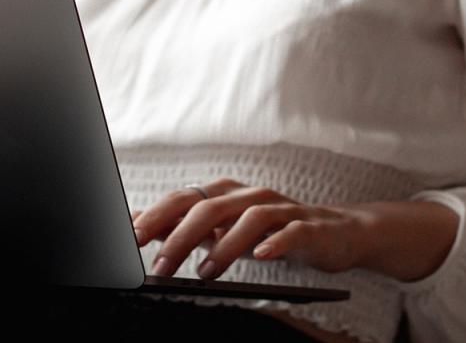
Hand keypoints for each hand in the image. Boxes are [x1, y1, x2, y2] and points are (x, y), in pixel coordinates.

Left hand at [131, 178, 458, 281]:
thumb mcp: (224, 229)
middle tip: (160, 265)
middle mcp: (248, 195)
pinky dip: (274, 243)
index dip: (156, 216)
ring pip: (247, 219)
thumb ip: (186, 228)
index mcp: (225, 194)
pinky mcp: (308, 226)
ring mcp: (280, 208)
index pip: (183, 199)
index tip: (130, 236)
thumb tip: (142, 226)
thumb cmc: (270, 231)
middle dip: (180, 236)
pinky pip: (291, 231)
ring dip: (222, 246)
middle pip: (209, 208)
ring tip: (204, 272)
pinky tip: (260, 257)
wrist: (335, 231)